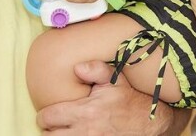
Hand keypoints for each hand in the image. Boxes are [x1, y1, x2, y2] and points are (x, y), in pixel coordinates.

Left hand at [36, 60, 179, 134]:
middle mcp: (84, 132)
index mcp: (85, 111)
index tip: (48, 115)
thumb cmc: (131, 101)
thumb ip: (95, 69)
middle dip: (49, 131)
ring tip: (62, 133)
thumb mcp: (115, 80)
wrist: (151, 123)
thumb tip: (77, 68)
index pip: (49, 117)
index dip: (44, 116)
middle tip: (53, 126)